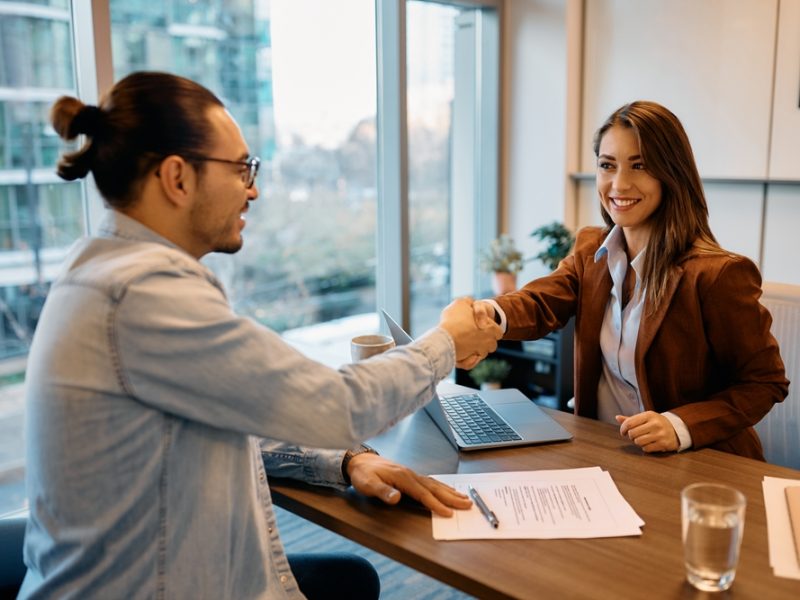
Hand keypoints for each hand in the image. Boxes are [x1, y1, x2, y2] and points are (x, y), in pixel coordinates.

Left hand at [346, 453, 471, 516]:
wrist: (359, 460)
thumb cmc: (363, 474)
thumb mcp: (368, 485)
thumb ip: (382, 492)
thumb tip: (397, 498)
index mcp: (403, 478)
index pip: (423, 494)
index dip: (436, 504)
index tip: (448, 512)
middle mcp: (410, 474)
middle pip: (434, 488)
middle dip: (451, 497)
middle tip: (467, 504)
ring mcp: (411, 474)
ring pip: (435, 484)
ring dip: (450, 491)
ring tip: (464, 497)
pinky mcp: (410, 475)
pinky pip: (430, 481)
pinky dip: (442, 486)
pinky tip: (447, 489)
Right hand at [439, 297, 501, 368]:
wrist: (443, 338)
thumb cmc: (453, 320)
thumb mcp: (461, 303)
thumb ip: (468, 302)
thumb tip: (470, 303)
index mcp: (491, 329)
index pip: (498, 332)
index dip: (491, 329)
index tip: (480, 326)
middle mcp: (488, 343)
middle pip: (492, 345)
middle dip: (485, 342)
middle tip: (473, 336)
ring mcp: (477, 353)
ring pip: (481, 354)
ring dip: (475, 351)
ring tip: (465, 344)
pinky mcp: (466, 363)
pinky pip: (469, 364)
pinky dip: (467, 361)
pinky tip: (462, 354)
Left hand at [616, 411, 678, 452]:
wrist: (676, 430)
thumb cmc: (656, 423)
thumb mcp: (645, 418)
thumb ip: (631, 419)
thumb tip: (617, 417)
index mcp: (649, 415)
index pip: (629, 423)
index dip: (623, 429)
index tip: (623, 432)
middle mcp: (655, 424)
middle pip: (632, 433)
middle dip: (631, 436)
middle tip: (634, 436)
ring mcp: (660, 434)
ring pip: (638, 442)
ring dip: (637, 442)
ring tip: (641, 439)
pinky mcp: (663, 444)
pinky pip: (646, 449)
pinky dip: (645, 448)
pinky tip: (649, 443)